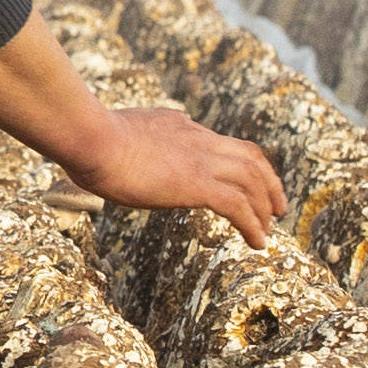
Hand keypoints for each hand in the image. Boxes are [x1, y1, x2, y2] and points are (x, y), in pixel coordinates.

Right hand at [66, 106, 285, 250]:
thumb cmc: (91, 140)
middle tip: (276, 205)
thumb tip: (116, 150)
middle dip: (268, 181)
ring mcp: (201, 160)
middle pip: (250, 156)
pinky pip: (238, 206)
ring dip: (266, 205)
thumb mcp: (116, 133)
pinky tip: (258, 242)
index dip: (238, 162)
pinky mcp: (198, 184)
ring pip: (253, 180)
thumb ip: (129, 139)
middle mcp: (198, 138)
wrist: (93, 139)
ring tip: (270, 229)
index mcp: (180, 125)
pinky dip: (253, 224)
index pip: (220, 141)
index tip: (242, 182)